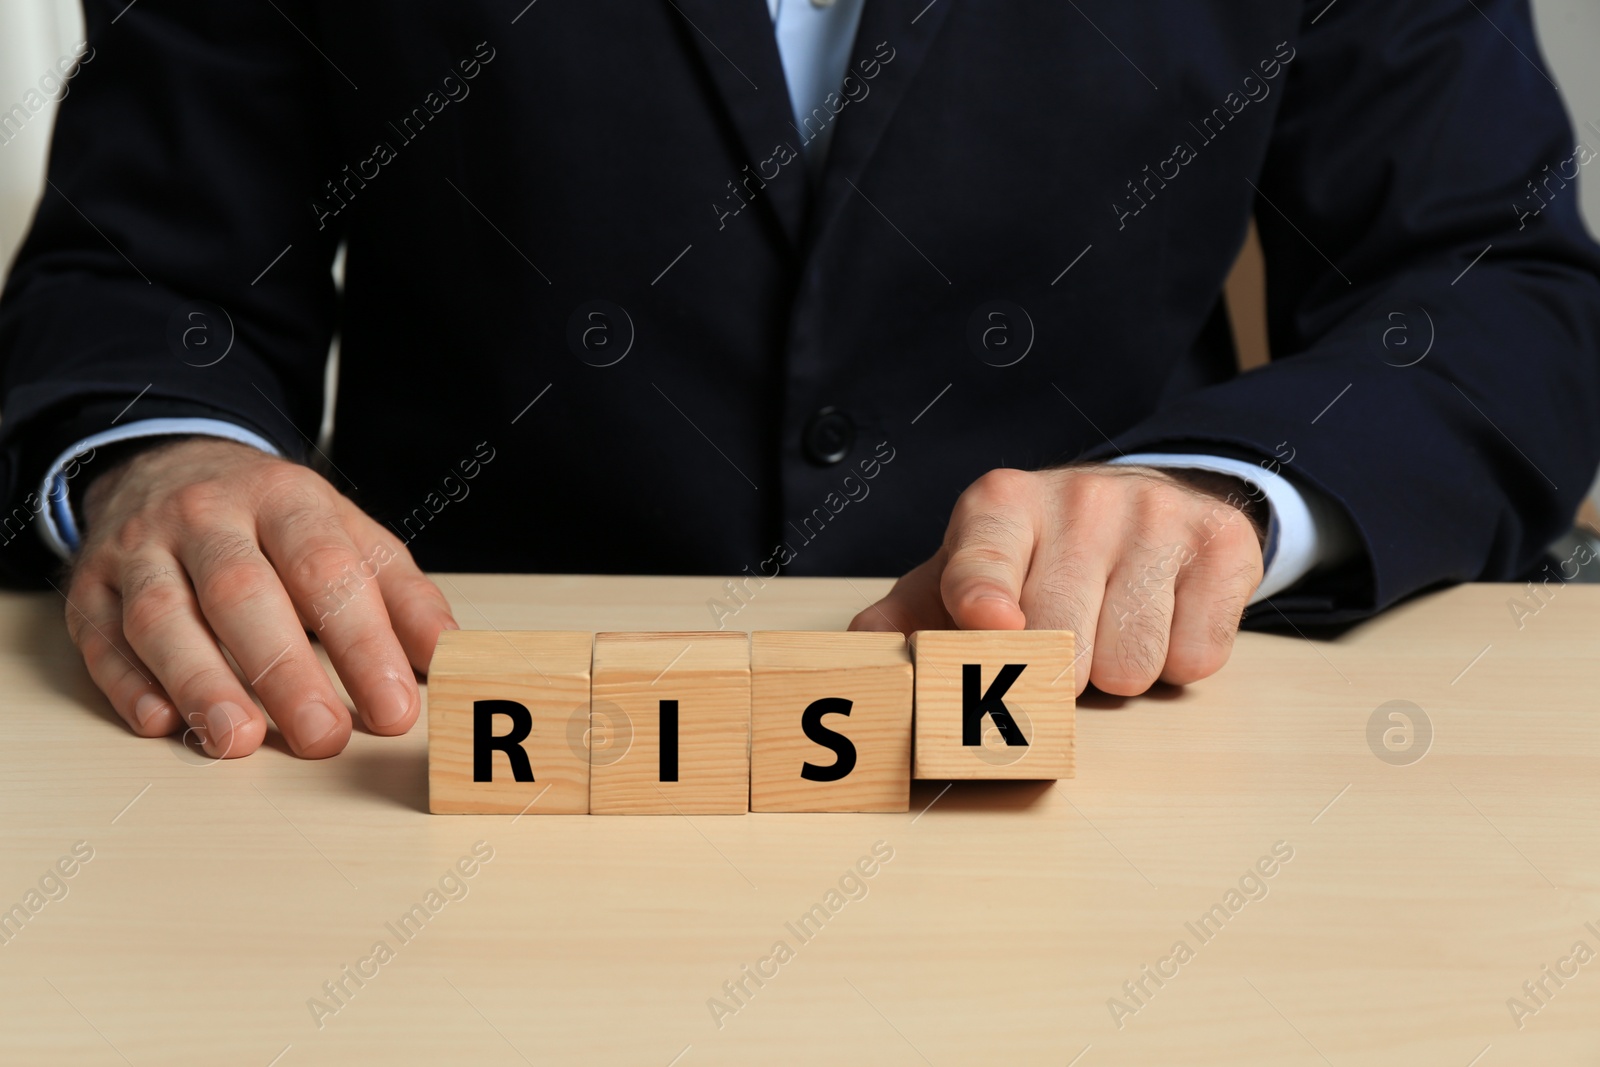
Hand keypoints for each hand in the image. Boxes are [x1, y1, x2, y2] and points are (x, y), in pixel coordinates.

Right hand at [63, 438, 457, 757]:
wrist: (169, 463)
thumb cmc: (273, 519)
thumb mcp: (348, 534)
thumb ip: (401, 594)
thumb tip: (448, 656)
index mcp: (284, 496)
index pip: (325, 567)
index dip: (361, 640)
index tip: (392, 706)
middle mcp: (206, 516)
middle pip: (242, 591)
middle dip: (284, 670)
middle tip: (322, 736)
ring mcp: (140, 548)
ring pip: (163, 615)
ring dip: (200, 683)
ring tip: (238, 741)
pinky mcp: (90, 586)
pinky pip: (101, 636)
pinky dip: (128, 683)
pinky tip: (161, 722)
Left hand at [849, 465, 1264, 694]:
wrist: (1146, 501)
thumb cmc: (1036, 558)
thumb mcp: (963, 574)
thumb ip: (909, 616)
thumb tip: (861, 654)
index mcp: (998, 505)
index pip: (983, 557)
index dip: (983, 595)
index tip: (989, 622)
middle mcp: (1078, 498)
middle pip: (1059, 641)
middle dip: (1055, 673)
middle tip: (1057, 649)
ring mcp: (1155, 515)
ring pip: (1131, 660)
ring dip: (1118, 673)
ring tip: (1108, 630)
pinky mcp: (1221, 543)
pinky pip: (1195, 656)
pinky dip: (1177, 661)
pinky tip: (1161, 619)